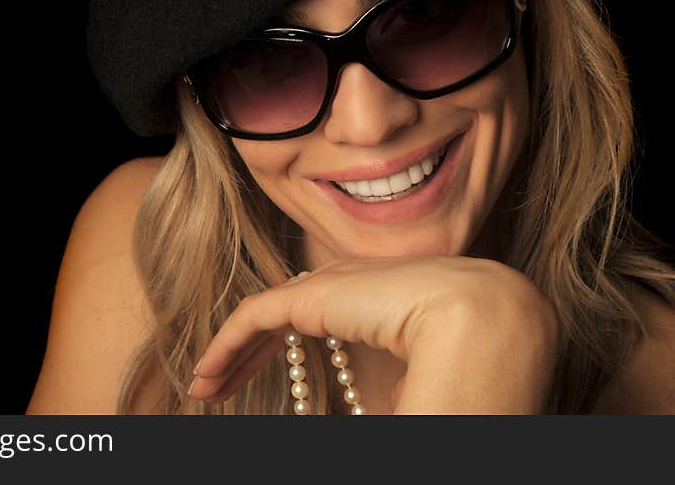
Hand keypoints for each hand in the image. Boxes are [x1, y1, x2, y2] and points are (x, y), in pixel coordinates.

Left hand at [188, 255, 559, 412]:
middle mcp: (355, 285)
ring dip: (232, 352)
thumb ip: (386, 389)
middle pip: (288, 314)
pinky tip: (206, 377)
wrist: (488, 327)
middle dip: (250, 352)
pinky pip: (254, 317)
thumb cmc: (476, 364)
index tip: (268, 386)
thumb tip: (375, 406)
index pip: (322, 318)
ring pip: (266, 317)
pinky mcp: (313, 295)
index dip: (285, 352)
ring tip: (204, 386)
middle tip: (219, 385)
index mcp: (384, 301)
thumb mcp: (419, 383)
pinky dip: (225, 345)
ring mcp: (334, 284)